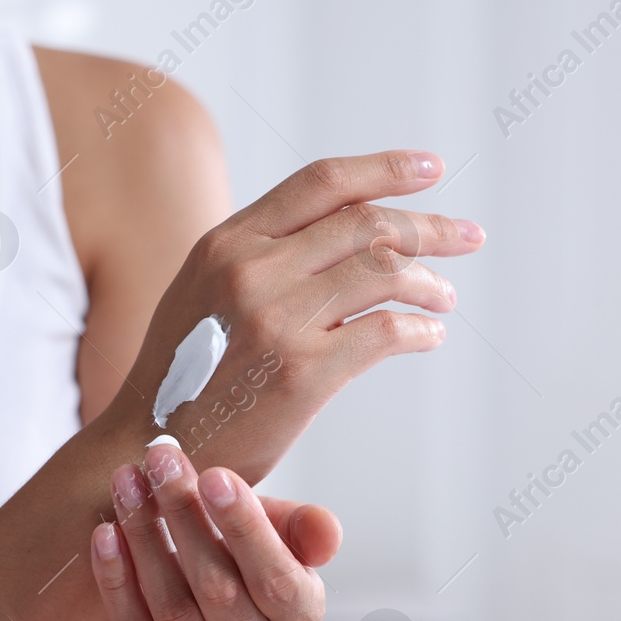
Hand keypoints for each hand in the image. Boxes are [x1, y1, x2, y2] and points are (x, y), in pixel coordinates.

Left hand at [91, 441, 342, 620]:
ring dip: (143, 537)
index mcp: (297, 620)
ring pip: (170, 606)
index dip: (245, 528)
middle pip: (216, 586)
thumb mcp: (280, 541)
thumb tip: (326, 531)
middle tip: (158, 459)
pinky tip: (105, 534)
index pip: (275, 577)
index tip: (213, 474)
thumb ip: (303, 529)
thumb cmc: (242, 563)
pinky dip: (116, 580)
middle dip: (183, 515)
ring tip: (126, 482)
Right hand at [100, 151, 483, 485]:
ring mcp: (276, 320)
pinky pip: (386, 332)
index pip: (322, 183)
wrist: (152, 451)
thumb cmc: (184, 376)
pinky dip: (419, 330)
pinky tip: (427, 336)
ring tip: (444, 298)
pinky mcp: (302, 373)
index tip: (431, 169)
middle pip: (365, 225)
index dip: (385, 169)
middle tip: (468, 236)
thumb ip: (259, 254)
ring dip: (429, 283)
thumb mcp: (203, 292)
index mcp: (226, 242)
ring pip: (383, 273)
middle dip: (430, 227)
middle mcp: (251, 270)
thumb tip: (341, 229)